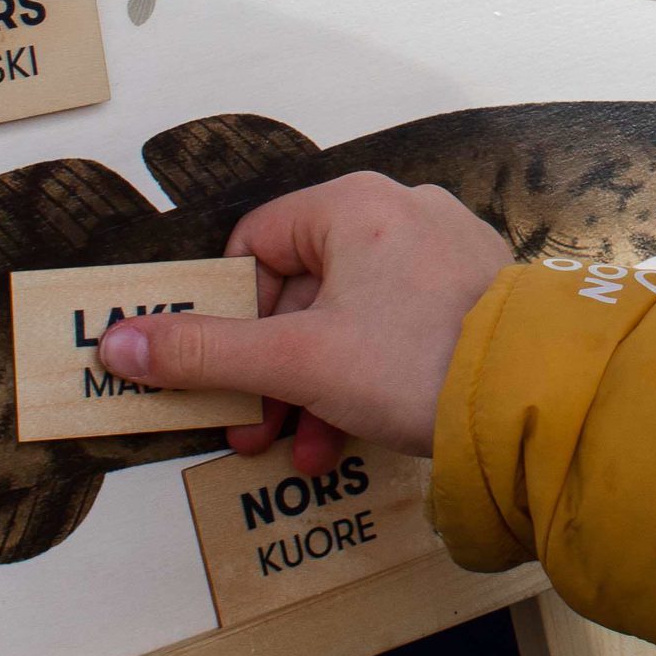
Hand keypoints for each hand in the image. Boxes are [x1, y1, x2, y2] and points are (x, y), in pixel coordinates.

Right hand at [97, 173, 512, 472]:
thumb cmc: (415, 360)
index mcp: (353, 206)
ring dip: (310, 387)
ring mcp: (443, 252)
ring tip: (298, 449)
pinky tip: (349, 439)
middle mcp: (400, 212)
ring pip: (348, 317)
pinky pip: (395, 328)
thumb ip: (205, 353)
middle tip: (251, 428)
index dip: (229, 314)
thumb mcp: (296, 362)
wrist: (535, 394)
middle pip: (301, 289)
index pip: (257, 245)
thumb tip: (120, 340)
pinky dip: (364, 377)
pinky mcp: (473, 293)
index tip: (219, 371)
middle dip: (269, 369)